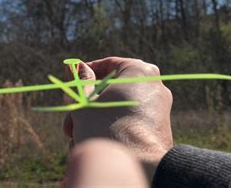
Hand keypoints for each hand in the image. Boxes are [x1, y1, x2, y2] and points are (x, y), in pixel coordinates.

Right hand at [63, 56, 173, 182]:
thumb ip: (81, 81)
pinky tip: (96, 145)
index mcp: (139, 70)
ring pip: (119, 107)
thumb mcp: (86, 102)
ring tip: (79, 138)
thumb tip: (77, 66)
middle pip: (112, 89)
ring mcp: (159, 107)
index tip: (72, 83)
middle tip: (71, 119)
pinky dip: (112, 129)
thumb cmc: (108, 129)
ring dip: (96, 120)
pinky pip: (131, 121)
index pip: (108, 64)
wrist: (140, 166)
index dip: (86, 73)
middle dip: (88, 106)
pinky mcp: (160, 127)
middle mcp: (154, 85)